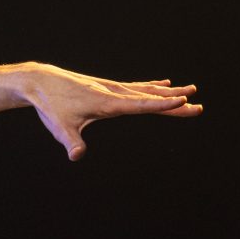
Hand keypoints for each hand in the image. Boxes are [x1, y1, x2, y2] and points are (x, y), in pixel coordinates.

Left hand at [14, 64, 200, 159]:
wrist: (41, 82)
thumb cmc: (51, 106)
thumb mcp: (60, 127)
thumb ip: (71, 142)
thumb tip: (76, 156)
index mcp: (108, 102)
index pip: (140, 105)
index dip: (162, 105)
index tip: (183, 102)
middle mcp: (114, 92)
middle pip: (150, 98)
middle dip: (174, 103)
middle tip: (198, 106)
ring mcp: (112, 87)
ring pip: (146, 90)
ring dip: (169, 93)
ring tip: (191, 91)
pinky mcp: (108, 86)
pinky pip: (136, 87)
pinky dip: (152, 86)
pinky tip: (164, 83)